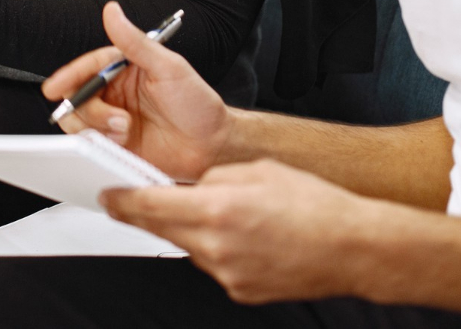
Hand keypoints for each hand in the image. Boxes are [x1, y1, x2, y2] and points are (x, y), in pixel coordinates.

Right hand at [42, 2, 230, 181]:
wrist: (213, 145)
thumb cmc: (197, 104)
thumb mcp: (168, 67)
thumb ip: (135, 41)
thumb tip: (112, 10)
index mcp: (124, 70)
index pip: (89, 68)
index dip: (69, 76)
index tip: (55, 87)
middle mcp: (116, 94)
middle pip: (78, 96)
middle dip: (88, 108)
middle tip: (115, 118)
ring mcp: (114, 121)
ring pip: (80, 122)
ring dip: (97, 127)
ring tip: (125, 130)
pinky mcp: (115, 146)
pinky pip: (92, 145)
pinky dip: (100, 145)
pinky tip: (122, 143)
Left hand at [103, 159, 385, 304]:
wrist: (354, 248)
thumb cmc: (315, 205)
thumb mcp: (258, 170)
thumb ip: (215, 176)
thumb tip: (191, 185)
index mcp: (218, 208)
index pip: (150, 207)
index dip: (121, 202)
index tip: (107, 196)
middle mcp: (217, 245)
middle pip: (163, 230)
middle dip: (151, 214)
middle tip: (145, 201)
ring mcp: (227, 274)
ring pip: (189, 247)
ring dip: (191, 230)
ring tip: (227, 214)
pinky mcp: (240, 291)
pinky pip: (214, 264)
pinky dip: (218, 249)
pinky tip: (245, 237)